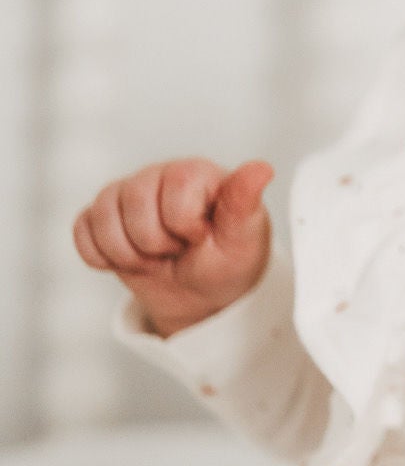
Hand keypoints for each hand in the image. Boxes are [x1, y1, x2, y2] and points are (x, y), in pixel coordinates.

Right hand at [74, 158, 274, 337]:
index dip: (184, 226)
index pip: (174, 190)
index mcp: (195, 172)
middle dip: (156, 244)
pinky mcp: (101, 215)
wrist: (203, 297)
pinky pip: (82, 231)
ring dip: (129, 254)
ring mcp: (126, 193)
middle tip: (178, 251)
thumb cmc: (228, 263)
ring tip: (156, 257)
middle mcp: (158, 175)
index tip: (201, 238)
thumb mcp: (243, 239)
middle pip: (134, 204)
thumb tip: (261, 168)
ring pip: (103, 217)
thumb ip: (244, 202)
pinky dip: (102, 257)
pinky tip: (129, 259)